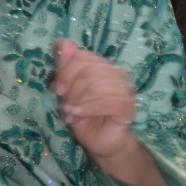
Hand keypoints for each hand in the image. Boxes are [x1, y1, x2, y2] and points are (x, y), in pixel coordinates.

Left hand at [53, 39, 136, 163]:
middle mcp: (118, 73)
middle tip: (65, 104)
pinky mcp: (128, 107)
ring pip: (96, 85)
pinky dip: (88, 108)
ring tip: (70, 113)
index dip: (66, 71)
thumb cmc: (85, 116)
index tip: (57, 89)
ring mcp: (126, 90)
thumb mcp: (70, 91)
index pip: (83, 57)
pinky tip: (78, 115)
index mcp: (104, 66)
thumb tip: (62, 42)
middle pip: (88, 70)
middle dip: (72, 89)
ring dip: (78, 100)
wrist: (102, 143)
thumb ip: (66, 67)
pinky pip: (107, 101)